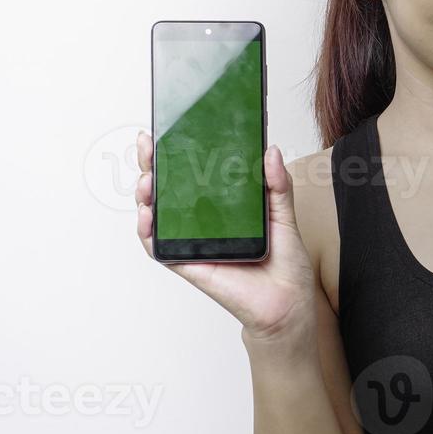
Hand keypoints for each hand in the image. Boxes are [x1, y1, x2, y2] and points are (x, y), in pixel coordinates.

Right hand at [134, 130, 314, 339]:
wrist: (287, 302)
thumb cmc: (285, 263)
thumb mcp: (284, 215)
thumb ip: (277, 185)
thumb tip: (270, 150)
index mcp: (222, 206)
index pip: (192, 175)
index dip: (175, 154)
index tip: (165, 131)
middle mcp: (202, 222)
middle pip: (168, 190)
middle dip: (151, 167)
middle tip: (148, 148)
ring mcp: (193, 242)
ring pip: (157, 217)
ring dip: (145, 196)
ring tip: (146, 181)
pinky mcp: (189, 264)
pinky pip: (160, 248)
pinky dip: (147, 233)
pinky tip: (146, 217)